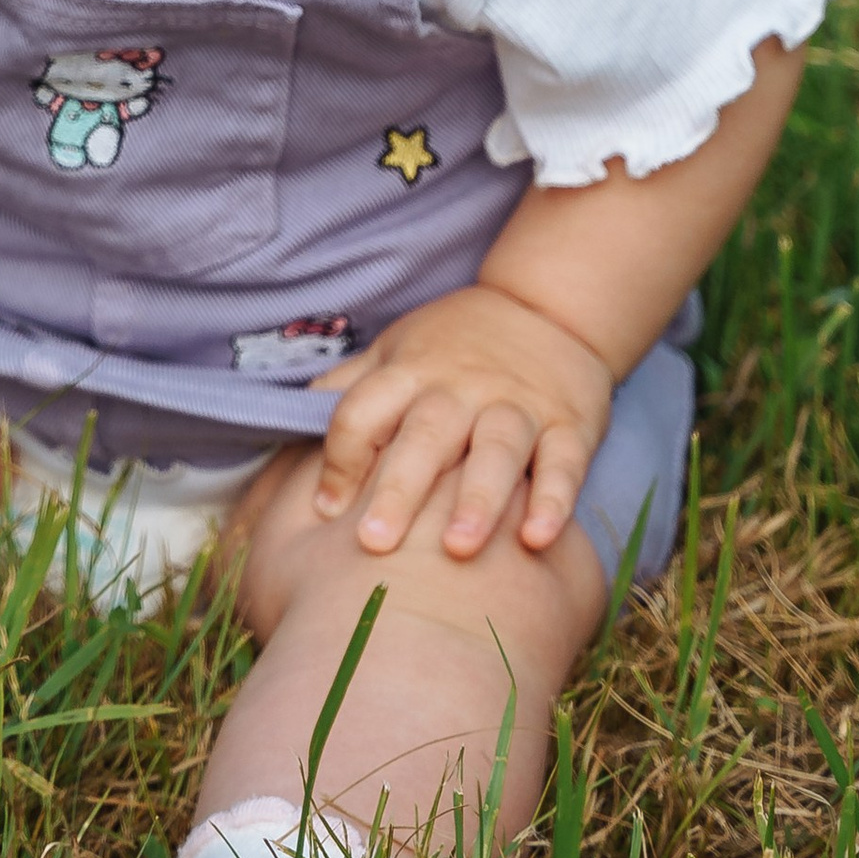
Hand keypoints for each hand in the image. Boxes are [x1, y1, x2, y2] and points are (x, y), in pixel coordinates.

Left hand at [310, 286, 614, 559]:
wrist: (548, 307)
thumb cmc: (455, 343)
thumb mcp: (396, 349)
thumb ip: (350, 387)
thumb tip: (289, 421)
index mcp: (411, 372)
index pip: (364, 410)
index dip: (340, 457)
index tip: (325, 510)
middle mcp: (461, 388)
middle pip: (426, 436)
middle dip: (400, 489)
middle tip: (374, 544)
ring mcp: (517, 406)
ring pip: (496, 450)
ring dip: (478, 500)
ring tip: (458, 550)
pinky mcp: (569, 425)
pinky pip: (563, 464)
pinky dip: (553, 501)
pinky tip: (537, 540)